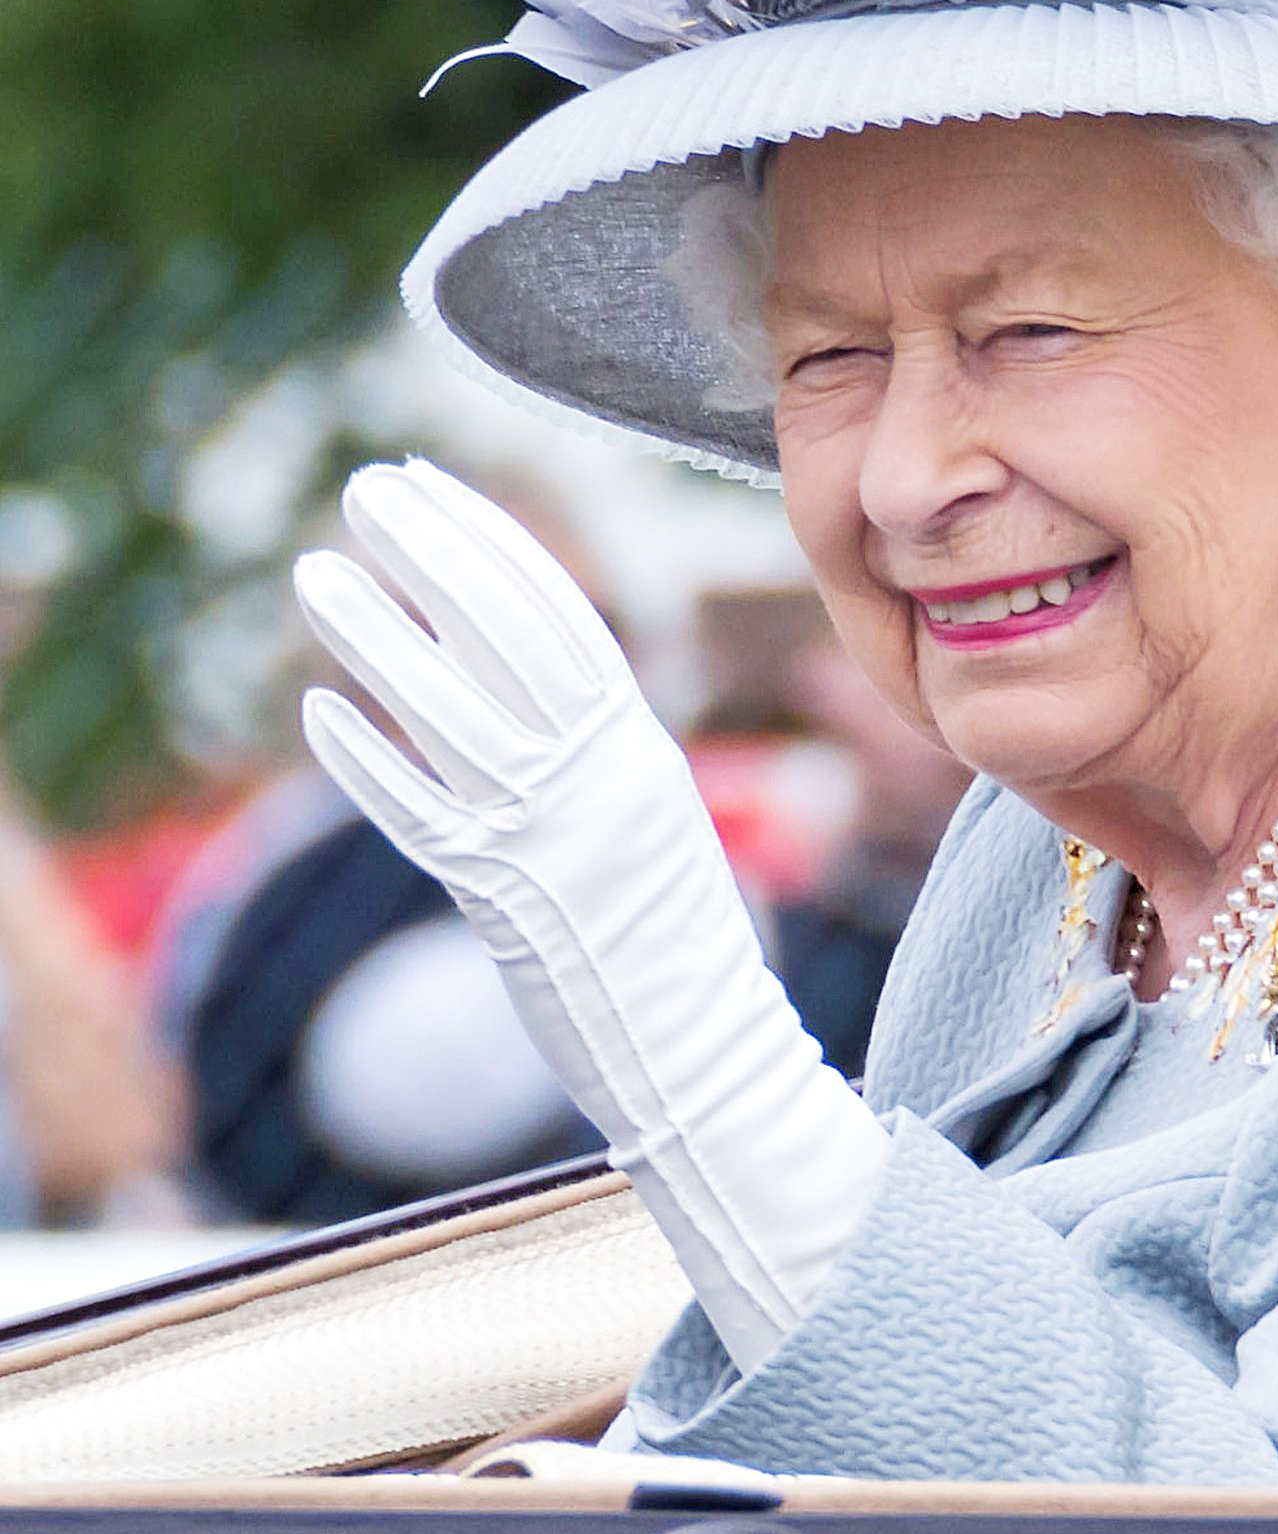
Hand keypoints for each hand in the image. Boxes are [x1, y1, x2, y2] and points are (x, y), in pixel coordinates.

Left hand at [296, 458, 886, 1369]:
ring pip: (450, 710)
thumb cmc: (669, 939)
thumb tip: (507, 674)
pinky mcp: (503, 899)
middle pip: (505, 637)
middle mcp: (599, 773)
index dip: (486, 539)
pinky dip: (371, 758)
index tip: (427, 483)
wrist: (705, 1051)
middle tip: (363, 490)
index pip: (555, 611)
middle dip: (431, 553)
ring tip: (317, 573)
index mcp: (638, 742)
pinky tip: (319, 711)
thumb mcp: (644, 811)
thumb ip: (586, 742)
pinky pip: (423, 814)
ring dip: (377, 636)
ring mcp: (551, 832)